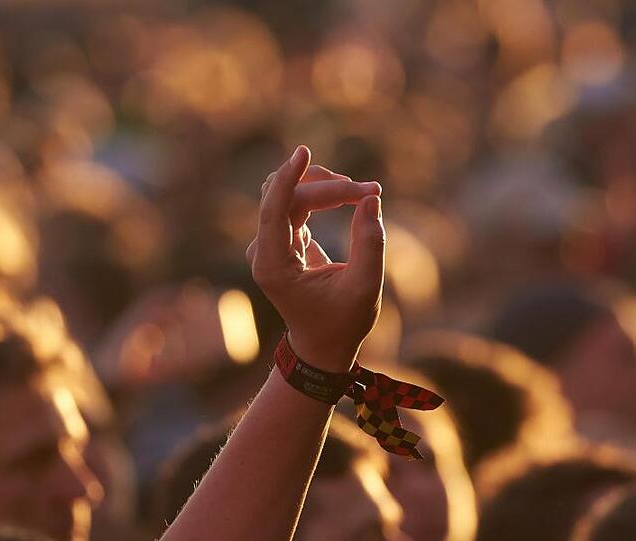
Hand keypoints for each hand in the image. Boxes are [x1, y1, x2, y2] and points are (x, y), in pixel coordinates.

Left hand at [246, 146, 384, 371]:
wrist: (322, 345)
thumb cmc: (342, 323)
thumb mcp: (364, 288)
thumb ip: (369, 244)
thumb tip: (371, 198)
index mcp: (273, 267)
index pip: (273, 210)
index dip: (289, 178)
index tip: (304, 151)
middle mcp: (264, 253)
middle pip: (287, 197)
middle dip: (329, 188)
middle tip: (371, 191)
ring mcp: (269, 245)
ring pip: (288, 193)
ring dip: (323, 185)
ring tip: (361, 191)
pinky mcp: (281, 240)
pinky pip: (294, 202)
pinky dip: (322, 195)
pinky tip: (349, 197)